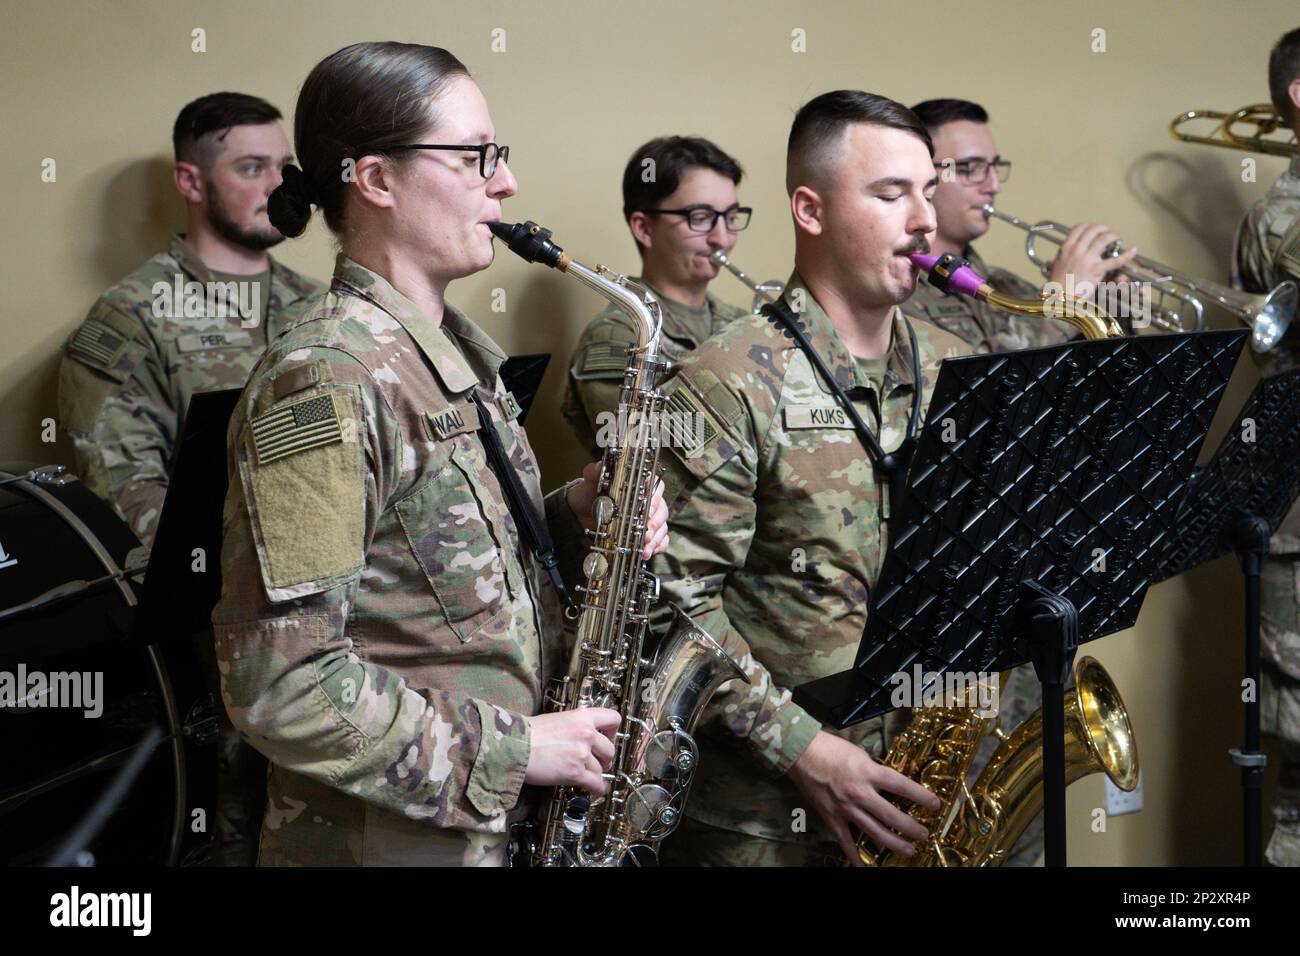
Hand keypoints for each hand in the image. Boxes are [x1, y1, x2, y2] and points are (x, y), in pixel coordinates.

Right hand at [524, 707, 619, 794]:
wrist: (515, 746)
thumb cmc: (527, 733)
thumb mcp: (555, 720)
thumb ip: (572, 727)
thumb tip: (578, 738)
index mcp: (582, 717)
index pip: (613, 718)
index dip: (613, 731)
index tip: (609, 738)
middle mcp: (586, 734)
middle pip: (610, 749)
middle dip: (605, 758)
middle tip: (598, 761)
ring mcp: (582, 754)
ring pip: (601, 768)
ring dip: (596, 774)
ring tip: (591, 777)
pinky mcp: (576, 773)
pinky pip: (596, 783)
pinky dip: (598, 788)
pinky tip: (597, 789)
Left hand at [567, 461, 669, 559]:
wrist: (582, 513)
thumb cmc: (590, 494)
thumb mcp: (590, 482)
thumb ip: (593, 473)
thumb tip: (599, 466)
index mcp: (639, 485)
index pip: (655, 486)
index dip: (655, 497)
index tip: (649, 507)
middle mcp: (648, 501)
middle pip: (662, 510)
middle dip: (655, 523)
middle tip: (646, 533)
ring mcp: (649, 519)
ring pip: (662, 527)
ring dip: (655, 539)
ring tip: (645, 549)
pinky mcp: (647, 534)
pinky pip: (660, 541)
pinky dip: (657, 547)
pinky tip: (647, 553)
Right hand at [787, 730, 940, 865]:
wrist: (801, 753)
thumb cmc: (831, 748)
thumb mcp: (860, 754)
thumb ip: (875, 771)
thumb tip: (891, 784)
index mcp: (869, 773)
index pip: (903, 786)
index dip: (922, 797)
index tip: (936, 805)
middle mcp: (860, 793)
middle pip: (892, 816)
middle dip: (911, 828)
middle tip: (924, 835)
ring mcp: (846, 808)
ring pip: (874, 832)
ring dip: (894, 843)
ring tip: (909, 851)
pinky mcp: (832, 817)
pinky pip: (846, 841)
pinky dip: (854, 856)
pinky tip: (864, 866)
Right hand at [1046, 222, 1138, 291]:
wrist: (1059, 297)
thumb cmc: (1057, 283)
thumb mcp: (1057, 263)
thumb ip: (1065, 253)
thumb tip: (1072, 247)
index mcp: (1066, 247)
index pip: (1079, 227)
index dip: (1089, 225)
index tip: (1094, 229)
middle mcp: (1076, 250)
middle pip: (1093, 230)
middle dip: (1104, 228)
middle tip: (1108, 233)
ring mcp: (1087, 259)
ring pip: (1104, 239)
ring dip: (1113, 236)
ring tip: (1116, 239)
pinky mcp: (1096, 269)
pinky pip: (1115, 260)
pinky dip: (1126, 255)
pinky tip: (1132, 251)